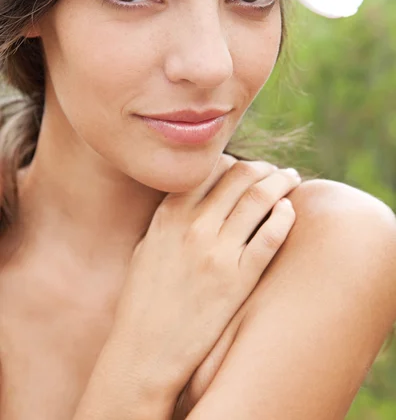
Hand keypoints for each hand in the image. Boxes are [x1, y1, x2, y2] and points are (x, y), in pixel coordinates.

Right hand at [111, 155, 300, 398]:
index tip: (248, 168)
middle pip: (240, 176)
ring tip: (291, 180)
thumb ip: (171, 216)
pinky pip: (271, 236)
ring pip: (260, 199)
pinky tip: (289, 212)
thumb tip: (197, 197)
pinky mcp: (239, 281)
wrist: (144, 353)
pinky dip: (284, 216)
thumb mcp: (148, 247)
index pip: (211, 168)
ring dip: (281, 183)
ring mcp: (218, 253)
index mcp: (169, 214)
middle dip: (264, 168)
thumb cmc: (143, 301)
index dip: (235, 162)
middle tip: (277, 171)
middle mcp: (194, 226)